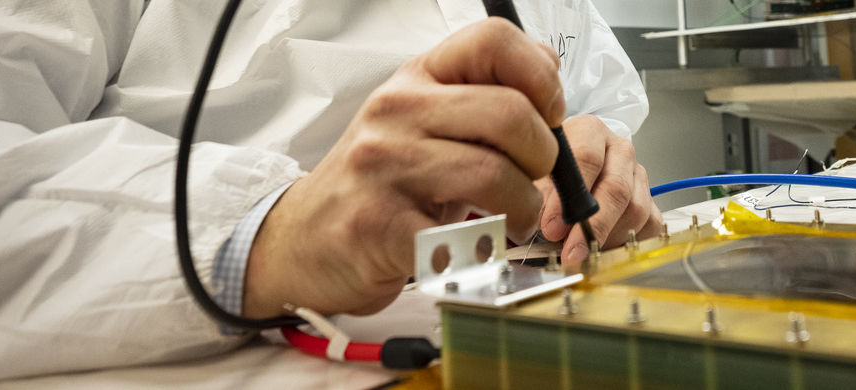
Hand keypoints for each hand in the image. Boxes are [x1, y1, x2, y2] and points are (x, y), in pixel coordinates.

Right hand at [243, 18, 564, 317]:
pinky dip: (483, 248)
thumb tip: (547, 69)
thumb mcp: (425, 120)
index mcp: (417, 78)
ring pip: (495, 174)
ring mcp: (384, 165)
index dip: (540, 77)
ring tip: (512, 220)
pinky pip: (460, 234)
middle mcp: (398, 110)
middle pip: (510, 113)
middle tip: (533, 180)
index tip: (549, 114)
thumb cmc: (381, 181)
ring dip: (523, 208)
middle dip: (543, 156)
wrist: (305, 239)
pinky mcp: (380, 224)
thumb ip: (482, 93)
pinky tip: (474, 249)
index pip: (493, 39)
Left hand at [535, 115, 662, 270]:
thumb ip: (538, 194)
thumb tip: (545, 223)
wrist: (572, 170)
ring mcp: (638, 174)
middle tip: (572, 252)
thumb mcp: (537, 174)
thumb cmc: (553, 170)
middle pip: (617, 188)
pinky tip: (604, 248)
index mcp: (590, 132)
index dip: (569, 199)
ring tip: (583, 249)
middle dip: (593, 227)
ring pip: (636, 210)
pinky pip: (650, 225)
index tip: (552, 228)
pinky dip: (628, 243)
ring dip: (609, 237)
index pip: (587, 159)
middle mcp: (619, 150)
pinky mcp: (649, 199)